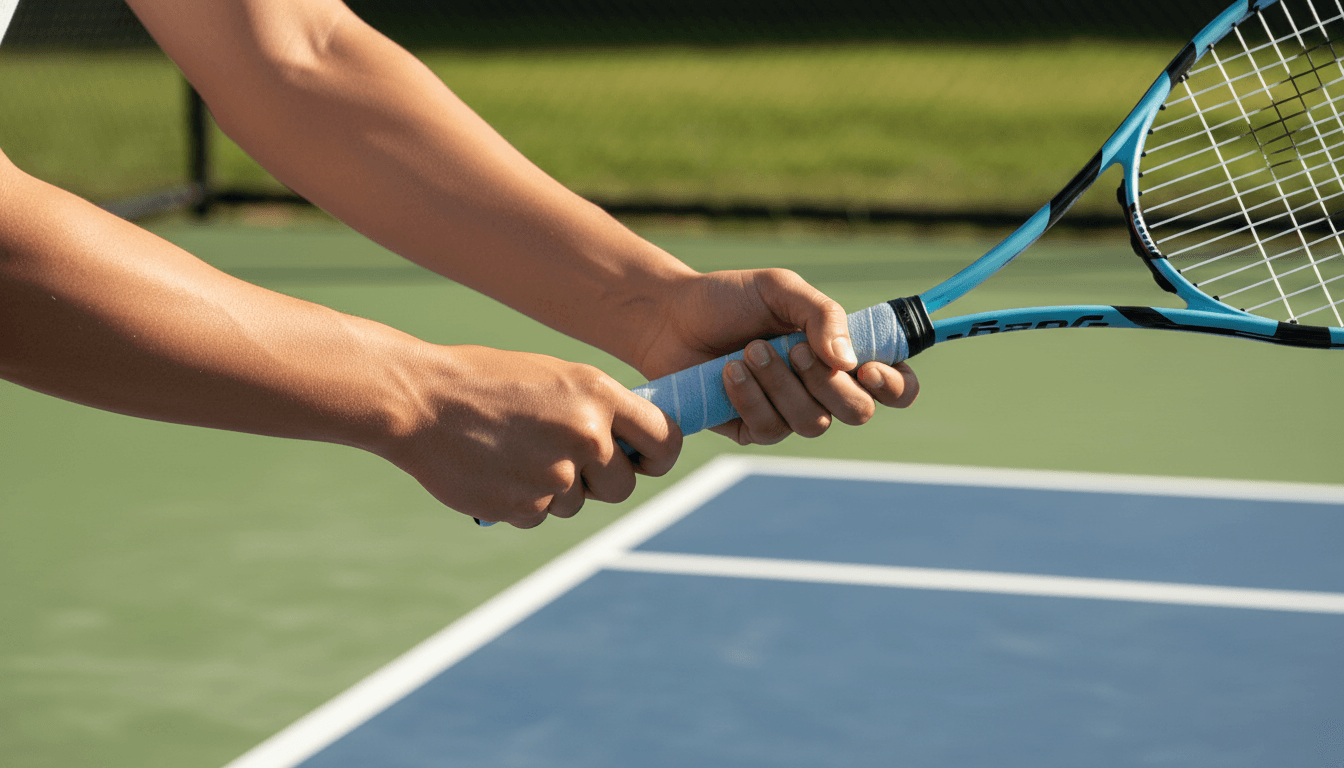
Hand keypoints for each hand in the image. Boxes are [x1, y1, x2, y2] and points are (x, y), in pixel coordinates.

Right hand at [372, 345, 679, 527]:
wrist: (419, 401)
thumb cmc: (486, 382)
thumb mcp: (554, 378)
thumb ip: (597, 409)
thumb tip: (631, 445)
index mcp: (598, 395)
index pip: (665, 439)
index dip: (658, 457)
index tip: (644, 461)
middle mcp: (586, 436)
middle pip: (623, 486)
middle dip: (600, 481)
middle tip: (564, 461)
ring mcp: (556, 476)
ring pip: (577, 503)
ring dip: (555, 490)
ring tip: (514, 454)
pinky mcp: (525, 508)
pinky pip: (540, 516)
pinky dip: (522, 502)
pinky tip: (495, 470)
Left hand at [637, 269, 917, 444]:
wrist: (670, 316)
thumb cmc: (730, 298)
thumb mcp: (781, 290)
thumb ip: (823, 315)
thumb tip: (849, 361)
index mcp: (843, 354)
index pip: (897, 387)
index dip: (895, 386)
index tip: (866, 368)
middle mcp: (823, 388)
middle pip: (858, 412)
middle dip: (826, 381)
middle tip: (791, 347)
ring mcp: (790, 412)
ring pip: (813, 422)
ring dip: (781, 385)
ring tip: (749, 351)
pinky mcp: (754, 429)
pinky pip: (771, 430)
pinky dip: (751, 398)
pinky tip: (729, 372)